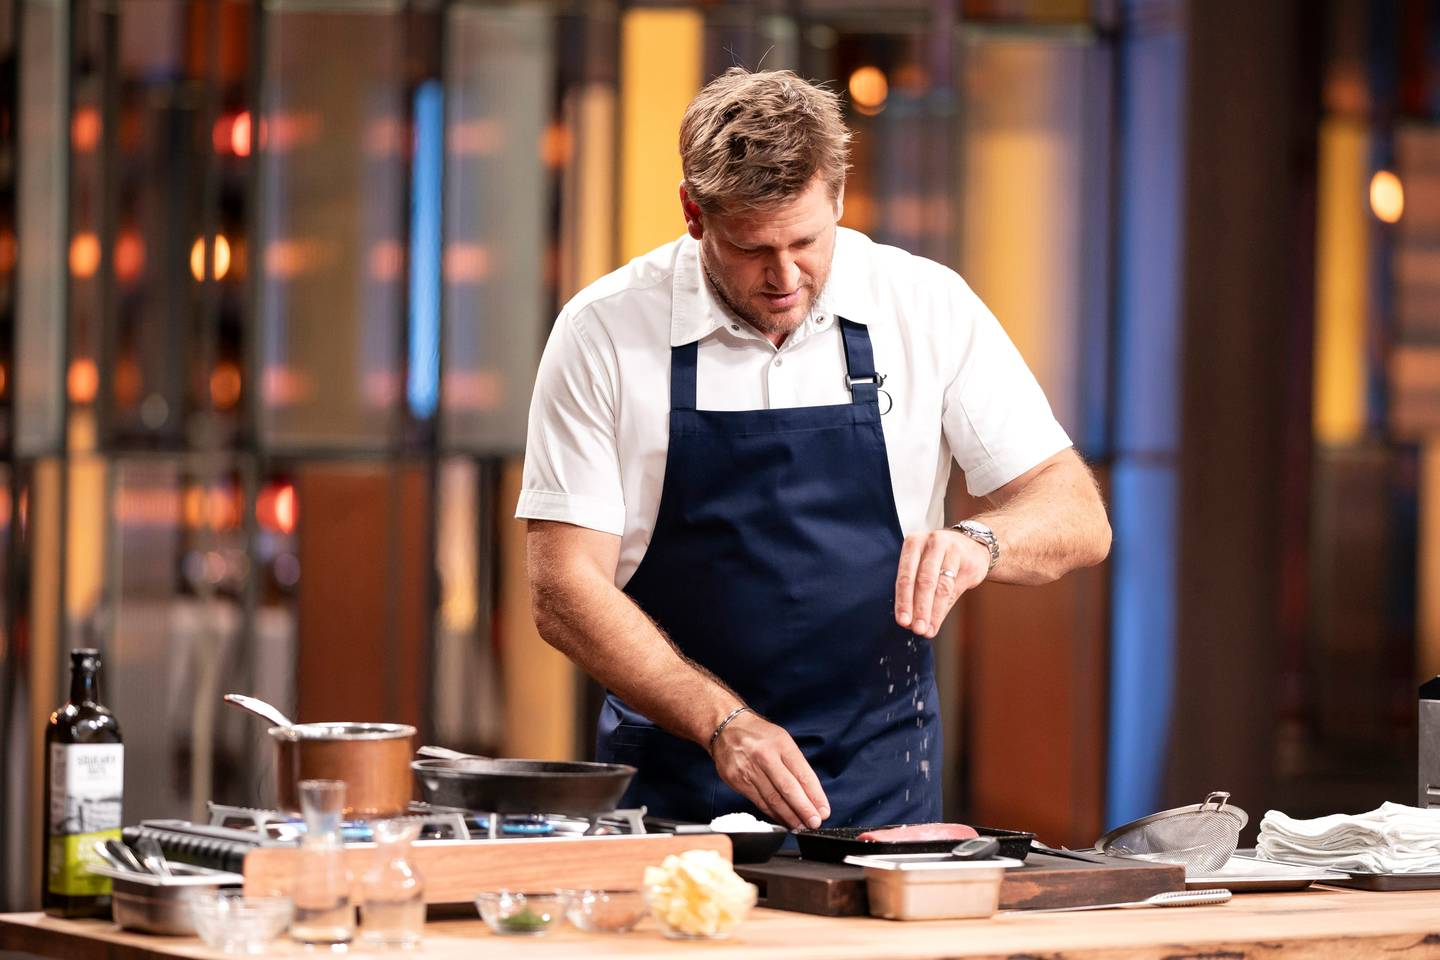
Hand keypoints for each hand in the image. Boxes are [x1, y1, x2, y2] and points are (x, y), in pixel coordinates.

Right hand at [710, 710, 829, 829]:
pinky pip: (759, 802)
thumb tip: (811, 794)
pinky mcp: (737, 781)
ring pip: (773, 799)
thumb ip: (796, 764)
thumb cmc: (758, 734)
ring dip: (789, 816)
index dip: (815, 795)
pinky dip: (773, 814)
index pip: (802, 773)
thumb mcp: (782, 739)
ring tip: (800, 825)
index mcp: (781, 743)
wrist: (725, 727)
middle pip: (788, 788)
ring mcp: (749, 769)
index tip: (823, 810)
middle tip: (815, 822)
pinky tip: (783, 820)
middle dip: (804, 809)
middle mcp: (764, 756)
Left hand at [894, 529, 989, 637]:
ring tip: (927, 630)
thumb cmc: (939, 559)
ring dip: (933, 612)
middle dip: (919, 608)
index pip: (906, 575)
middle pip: (924, 580)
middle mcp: (932, 543)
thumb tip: (909, 623)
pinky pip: (955, 589)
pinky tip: (938, 621)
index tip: (903, 621)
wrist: (973, 547)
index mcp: (914, 543)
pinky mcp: (969, 561)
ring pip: (941, 587)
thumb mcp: (922, 567)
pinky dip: (944, 609)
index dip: (904, 600)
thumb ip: (915, 591)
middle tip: (917, 629)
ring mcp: (953, 550)